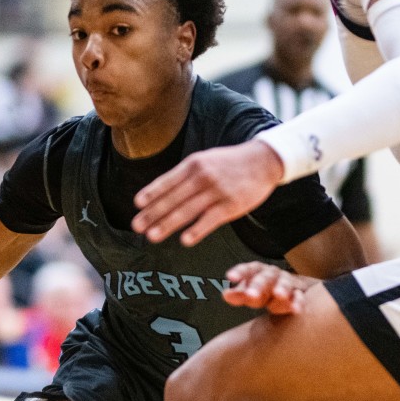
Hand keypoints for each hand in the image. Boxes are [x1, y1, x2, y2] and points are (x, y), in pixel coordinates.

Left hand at [133, 139, 284, 245]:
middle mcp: (203, 177)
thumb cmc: (229, 163)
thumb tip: (160, 191)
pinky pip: (210, 220)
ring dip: (167, 224)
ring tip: (152, 236)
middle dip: (153, 213)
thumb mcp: (205, 160)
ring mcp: (217, 192)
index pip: (168, 181)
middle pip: (173, 198)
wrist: (262, 161)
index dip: (151, 193)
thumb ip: (185, 175)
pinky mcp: (231, 205)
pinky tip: (185, 240)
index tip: (137, 205)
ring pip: (188, 211)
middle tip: (136, 226)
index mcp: (193, 164)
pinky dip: (196, 230)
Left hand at [222, 263, 312, 314]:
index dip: (239, 272)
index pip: (248, 269)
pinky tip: (296, 309)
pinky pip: (300, 296)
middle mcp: (273, 275)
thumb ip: (239, 294)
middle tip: (251, 295)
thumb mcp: (250, 291)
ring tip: (278, 295)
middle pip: (265, 277)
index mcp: (258, 272)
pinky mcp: (299, 293)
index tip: (230, 277)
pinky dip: (298, 302)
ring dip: (281, 288)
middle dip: (258, 285)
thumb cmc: (264, 290)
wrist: (290, 289)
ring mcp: (287, 282)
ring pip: (285, 283)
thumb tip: (226, 294)